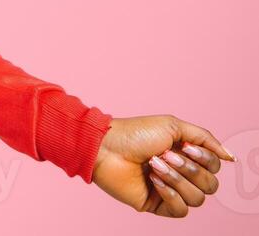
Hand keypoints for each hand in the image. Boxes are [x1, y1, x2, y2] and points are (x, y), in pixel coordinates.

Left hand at [91, 115, 233, 216]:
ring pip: (198, 198)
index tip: (184, 146)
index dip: (205, 159)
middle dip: (190, 169)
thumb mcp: (173, 126)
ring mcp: (170, 191)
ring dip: (177, 179)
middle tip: (165, 155)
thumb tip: (230, 157)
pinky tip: (153, 180)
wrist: (106, 147)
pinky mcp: (157, 205)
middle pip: (210, 185)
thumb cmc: (135, 133)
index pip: (214, 167)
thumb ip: (205, 139)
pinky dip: (170, 194)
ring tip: (154, 164)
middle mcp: (181, 174)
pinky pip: (181, 210)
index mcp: (187, 156)